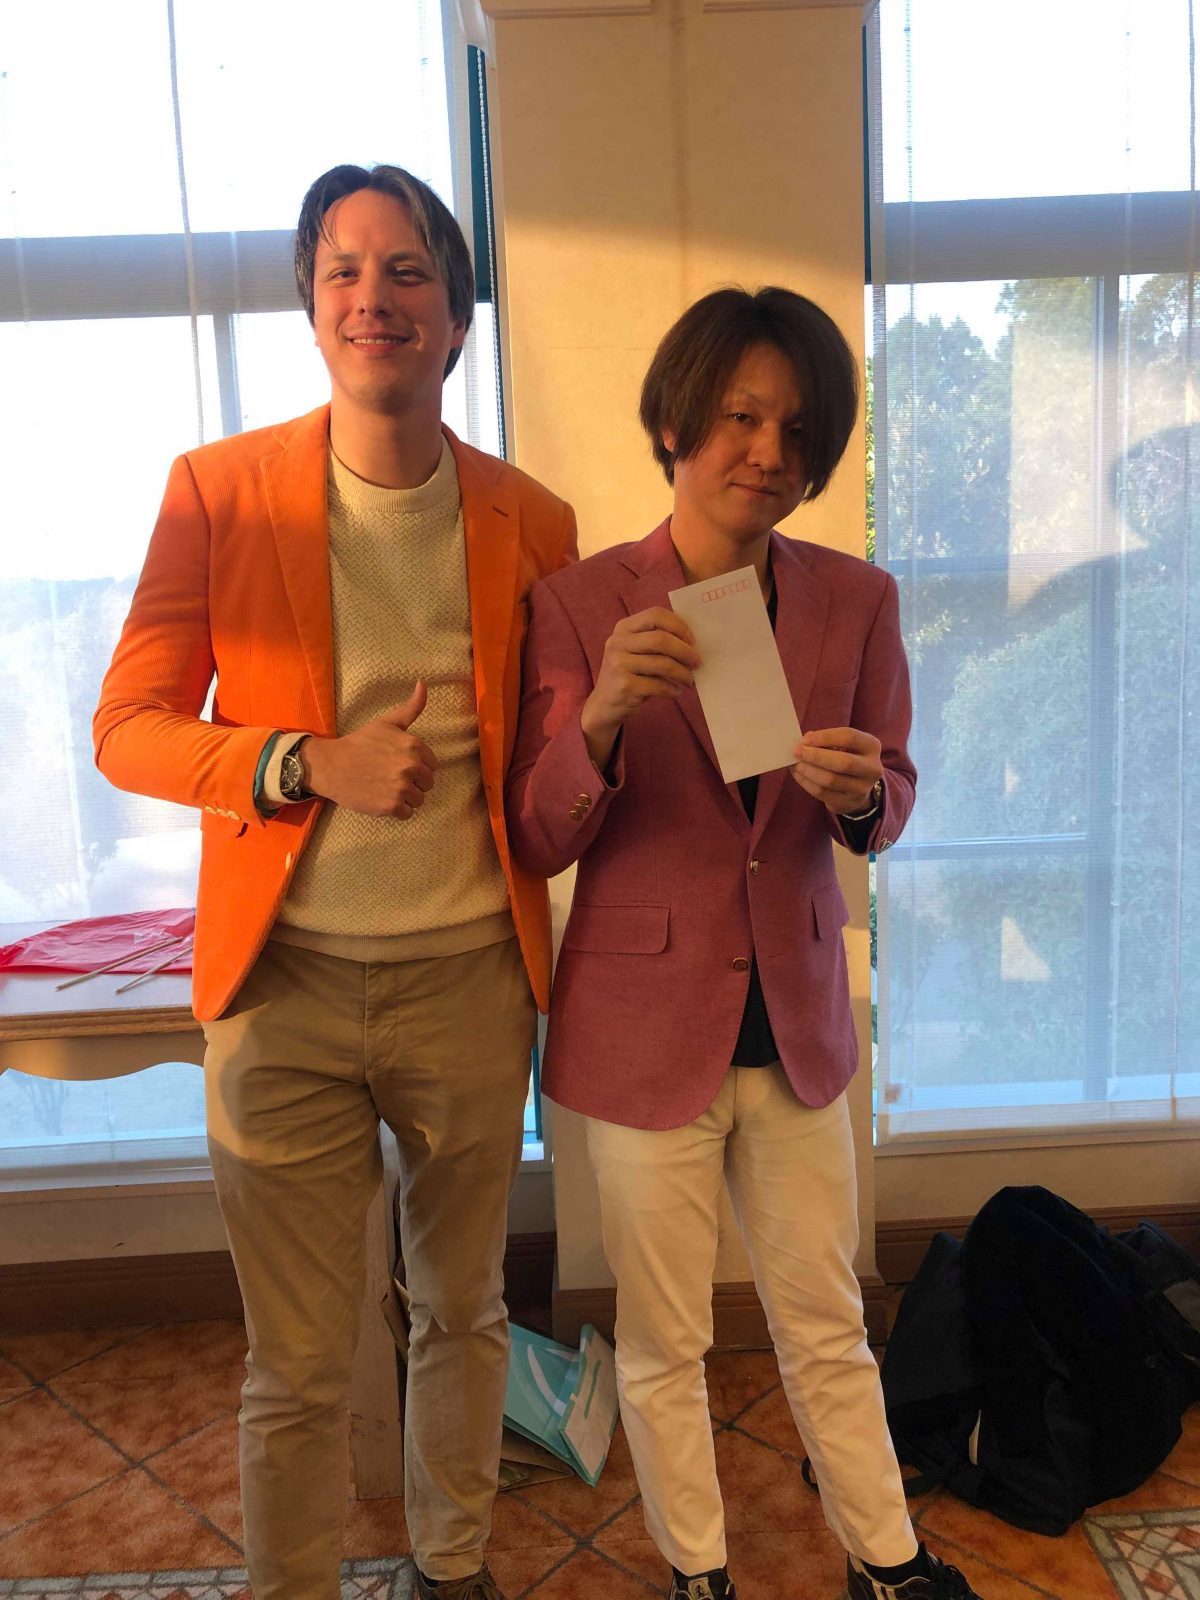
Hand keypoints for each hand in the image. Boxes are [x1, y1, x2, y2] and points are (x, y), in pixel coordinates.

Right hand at [302, 682, 436, 818]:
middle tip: (391, 777)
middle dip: (413, 782)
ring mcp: (401, 787)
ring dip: (405, 797)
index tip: (399, 764)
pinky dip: (397, 810)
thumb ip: (411, 707)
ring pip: (419, 800)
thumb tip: (423, 684)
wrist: (331, 766)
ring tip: (386, 787)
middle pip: (427, 784)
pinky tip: (382, 798)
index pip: (432, 765)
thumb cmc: (360, 743)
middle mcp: (411, 766)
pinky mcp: (391, 806)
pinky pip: (407, 814)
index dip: (417, 766)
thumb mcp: (387, 722)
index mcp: (414, 745)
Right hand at [580, 607, 699, 769]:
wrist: (604, 704)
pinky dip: (672, 689)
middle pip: (661, 639)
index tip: (693, 641)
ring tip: (690, 680)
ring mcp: (618, 664)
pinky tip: (677, 691)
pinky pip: (658, 685)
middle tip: (697, 662)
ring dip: (683, 673)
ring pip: (663, 663)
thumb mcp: (637, 652)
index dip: (678, 626)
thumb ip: (657, 642)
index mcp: (623, 628)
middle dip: (685, 651)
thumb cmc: (629, 674)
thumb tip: (693, 643)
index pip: (656, 615)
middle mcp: (618, 642)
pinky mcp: (624, 685)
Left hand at [790, 726, 882, 815]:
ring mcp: (861, 789)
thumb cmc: (847, 757)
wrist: (858, 787)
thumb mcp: (844, 745)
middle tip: (797, 752)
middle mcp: (872, 768)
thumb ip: (827, 741)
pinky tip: (799, 774)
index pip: (849, 737)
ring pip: (830, 780)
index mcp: (871, 746)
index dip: (825, 737)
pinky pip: (822, 793)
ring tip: (796, 764)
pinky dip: (806, 782)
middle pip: (843, 762)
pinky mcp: (848, 803)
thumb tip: (805, 741)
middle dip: (816, 756)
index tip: (805, 739)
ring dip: (808, 771)